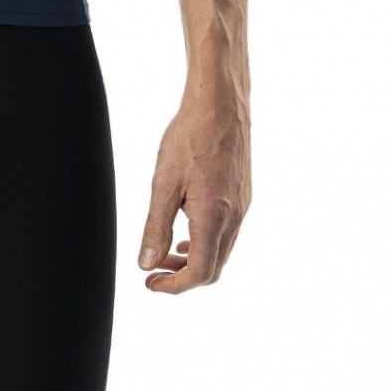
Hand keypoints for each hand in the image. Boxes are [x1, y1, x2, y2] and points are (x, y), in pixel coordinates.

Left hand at [138, 100, 250, 293]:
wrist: (220, 104)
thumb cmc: (190, 137)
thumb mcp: (163, 184)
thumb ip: (156, 226)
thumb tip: (147, 262)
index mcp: (215, 219)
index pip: (200, 273)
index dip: (174, 285)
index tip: (150, 283)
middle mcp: (235, 218)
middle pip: (213, 268)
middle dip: (182, 276)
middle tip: (154, 271)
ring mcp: (242, 206)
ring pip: (221, 250)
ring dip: (194, 259)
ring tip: (167, 251)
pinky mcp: (243, 194)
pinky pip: (227, 230)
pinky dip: (206, 240)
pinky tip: (187, 227)